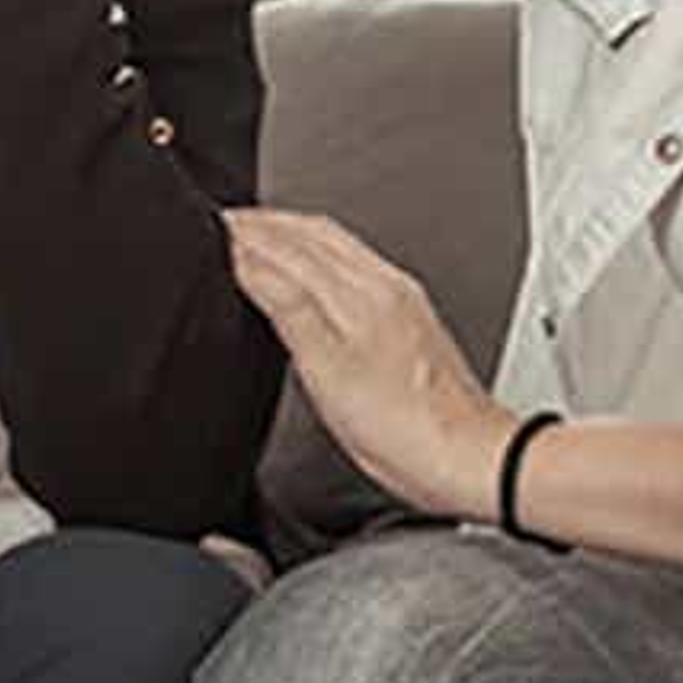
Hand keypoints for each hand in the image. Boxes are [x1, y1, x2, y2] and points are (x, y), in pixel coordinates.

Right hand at [225, 209, 516, 521]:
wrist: (471, 458)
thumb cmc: (409, 432)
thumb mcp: (329, 371)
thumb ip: (288, 307)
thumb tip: (249, 262)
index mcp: (363, 291)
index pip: (290, 241)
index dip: (245, 231)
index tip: (210, 226)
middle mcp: (385, 285)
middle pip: (314, 232)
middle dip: (265, 223)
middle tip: (224, 224)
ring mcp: (401, 300)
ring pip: (335, 245)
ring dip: (290, 234)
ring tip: (256, 239)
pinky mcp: (410, 319)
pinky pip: (355, 265)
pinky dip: (318, 256)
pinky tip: (309, 276)